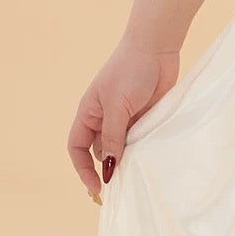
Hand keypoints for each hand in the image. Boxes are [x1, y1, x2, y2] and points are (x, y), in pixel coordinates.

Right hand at [66, 39, 180, 201]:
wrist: (157, 47)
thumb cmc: (131, 70)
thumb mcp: (118, 106)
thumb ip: (112, 138)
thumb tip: (107, 167)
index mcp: (88, 113)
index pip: (77, 148)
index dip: (83, 169)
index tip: (96, 188)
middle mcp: (104, 118)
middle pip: (99, 152)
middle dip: (107, 169)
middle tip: (120, 187)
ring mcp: (125, 118)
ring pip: (121, 148)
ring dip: (127, 160)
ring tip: (136, 172)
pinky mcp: (144, 116)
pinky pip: (140, 140)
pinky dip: (143, 150)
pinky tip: (149, 158)